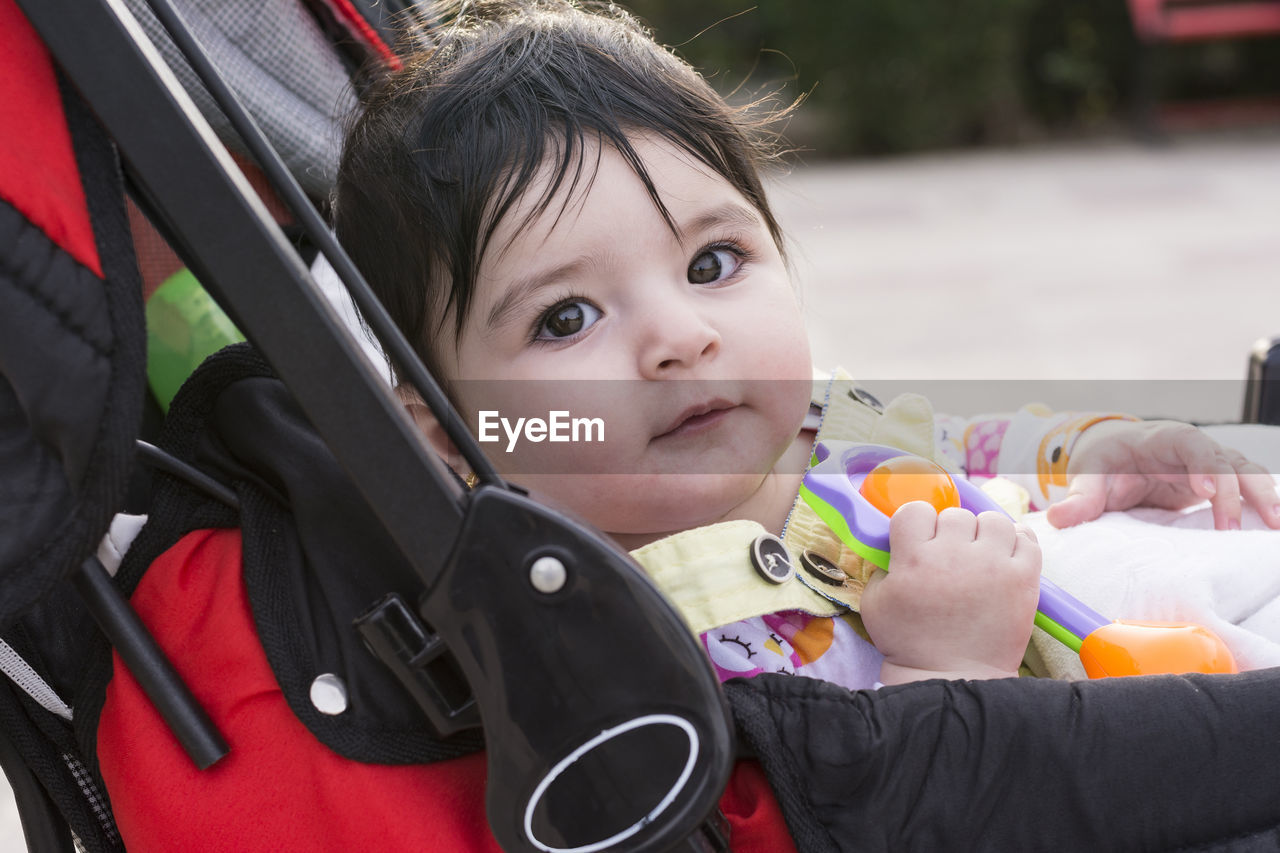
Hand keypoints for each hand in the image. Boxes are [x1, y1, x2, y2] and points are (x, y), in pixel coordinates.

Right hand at [861, 502, 1040, 684]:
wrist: (951, 677)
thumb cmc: (909, 642)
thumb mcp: (875, 603)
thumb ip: (884, 566)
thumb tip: (901, 544)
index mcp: (915, 558)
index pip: (916, 510)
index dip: (916, 523)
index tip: (920, 541)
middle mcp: (955, 555)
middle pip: (956, 515)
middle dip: (951, 533)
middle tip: (951, 558)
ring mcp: (993, 566)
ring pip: (994, 520)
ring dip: (985, 534)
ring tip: (981, 555)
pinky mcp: (1023, 579)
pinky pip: (1026, 539)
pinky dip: (1017, 543)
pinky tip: (1005, 557)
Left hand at [1046, 420, 1279, 530]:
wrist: (1115, 458)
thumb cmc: (1104, 463)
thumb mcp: (1088, 477)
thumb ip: (1078, 499)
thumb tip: (1056, 519)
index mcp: (1165, 439)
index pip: (1193, 447)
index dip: (1204, 467)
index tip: (1205, 495)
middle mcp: (1195, 448)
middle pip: (1228, 462)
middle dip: (1239, 492)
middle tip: (1234, 529)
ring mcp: (1211, 465)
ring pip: (1248, 474)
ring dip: (1264, 498)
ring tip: (1276, 527)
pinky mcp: (1219, 484)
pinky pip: (1248, 489)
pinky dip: (1264, 503)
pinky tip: (1274, 527)